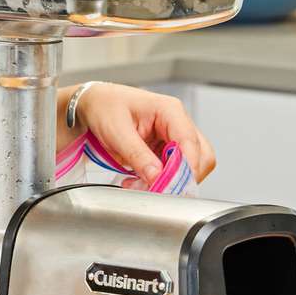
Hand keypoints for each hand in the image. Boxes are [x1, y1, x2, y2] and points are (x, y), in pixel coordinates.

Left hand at [74, 83, 215, 184]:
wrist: (95, 105)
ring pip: (190, 167)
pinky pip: (174, 171)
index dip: (186, 168)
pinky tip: (139, 182)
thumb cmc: (105, 107)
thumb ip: (138, 155)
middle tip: (157, 189)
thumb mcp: (116, 131)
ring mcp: (173, 137)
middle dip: (182, 178)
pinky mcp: (166, 149)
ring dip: (170, 182)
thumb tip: (157, 176)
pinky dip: (161, 181)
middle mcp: (177, 123)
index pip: (190, 142)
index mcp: (169, 110)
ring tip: (141, 186)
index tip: (171, 185)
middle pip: (200, 156)